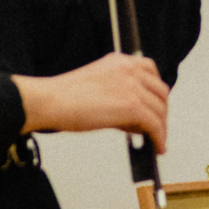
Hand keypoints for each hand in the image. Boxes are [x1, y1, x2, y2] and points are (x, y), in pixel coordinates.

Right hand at [16, 53, 169, 151]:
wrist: (47, 101)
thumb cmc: (63, 98)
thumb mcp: (98, 88)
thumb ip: (119, 97)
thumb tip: (137, 120)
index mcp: (120, 61)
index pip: (151, 71)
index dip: (156, 91)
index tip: (157, 103)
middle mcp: (129, 70)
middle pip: (160, 92)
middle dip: (161, 111)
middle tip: (158, 127)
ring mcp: (132, 87)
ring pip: (159, 110)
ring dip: (161, 128)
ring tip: (157, 141)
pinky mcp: (131, 106)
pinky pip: (155, 124)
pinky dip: (159, 137)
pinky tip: (157, 147)